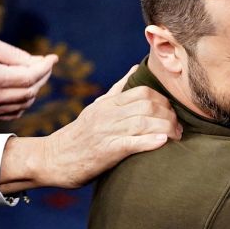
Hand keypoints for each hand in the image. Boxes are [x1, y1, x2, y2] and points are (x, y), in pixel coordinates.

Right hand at [0, 34, 55, 120]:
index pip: (28, 77)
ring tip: (32, 74)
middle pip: (29, 92)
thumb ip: (15, 54)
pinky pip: (11, 113)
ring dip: (33, 90)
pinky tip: (20, 88)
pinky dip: (22, 102)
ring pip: (23, 105)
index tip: (53, 58)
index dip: (44, 67)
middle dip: (42, 77)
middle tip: (45, 64)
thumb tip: (39, 62)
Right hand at [0, 68, 180, 190]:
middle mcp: (107, 115)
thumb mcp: (96, 108)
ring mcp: (105, 132)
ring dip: (165, 129)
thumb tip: (134, 69)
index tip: (171, 114)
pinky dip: (149, 142)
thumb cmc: (79, 136)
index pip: (144, 92)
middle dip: (168, 116)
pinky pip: (130, 143)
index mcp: (107, 103)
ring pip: (143, 122)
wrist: (52, 159)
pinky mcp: (104, 152)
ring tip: (174, 137)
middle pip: (148, 106)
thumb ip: (117, 90)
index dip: (163, 101)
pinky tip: (162, 142)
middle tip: (177, 128)